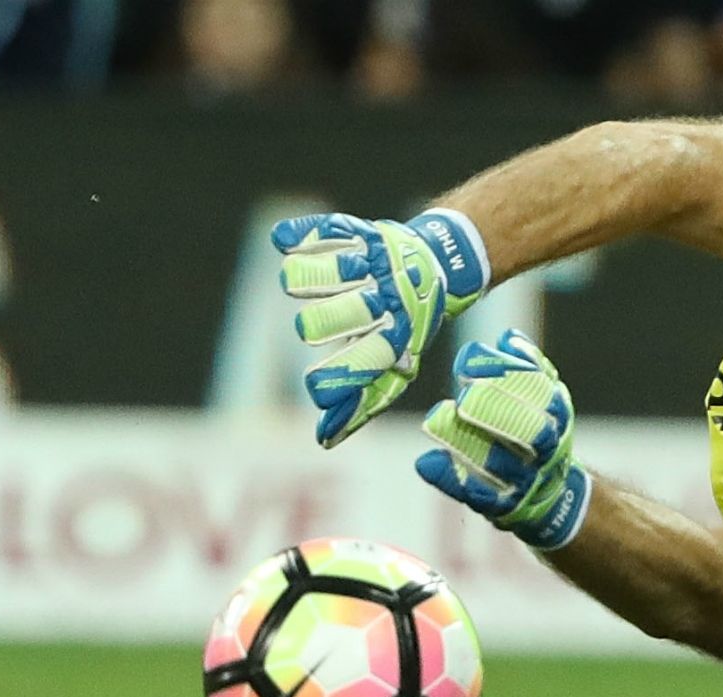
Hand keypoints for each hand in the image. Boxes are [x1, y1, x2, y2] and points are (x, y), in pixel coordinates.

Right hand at [273, 209, 487, 447]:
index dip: (331, 381)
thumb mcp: (393, 366)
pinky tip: (285, 240)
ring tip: (306, 282)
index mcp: (392, 339)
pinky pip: (323, 231)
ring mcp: (372, 266)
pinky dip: (297, 235)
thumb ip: (360, 401)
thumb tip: (325, 439)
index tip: (317, 388)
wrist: (437, 267)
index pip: (357, 365)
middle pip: (326, 320)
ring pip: (320, 274)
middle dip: (314, 326)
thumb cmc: (402, 328)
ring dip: (302, 279)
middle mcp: (382, 304)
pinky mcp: (361, 234)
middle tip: (317, 325)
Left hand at [416, 329, 592, 549]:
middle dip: (498, 410)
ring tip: (441, 416)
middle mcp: (546, 452)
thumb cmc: (539, 439)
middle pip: (531, 433)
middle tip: (465, 393)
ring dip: (473, 442)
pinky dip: (451, 479)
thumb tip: (508, 338)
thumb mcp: (544, 403)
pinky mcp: (502, 507)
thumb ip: (529, 371)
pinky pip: (478, 494)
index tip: (471, 357)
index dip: (511, 374)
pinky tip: (427, 461)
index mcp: (558, 419)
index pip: (543, 394)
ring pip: (503, 464)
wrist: (556, 500)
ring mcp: (525, 482)